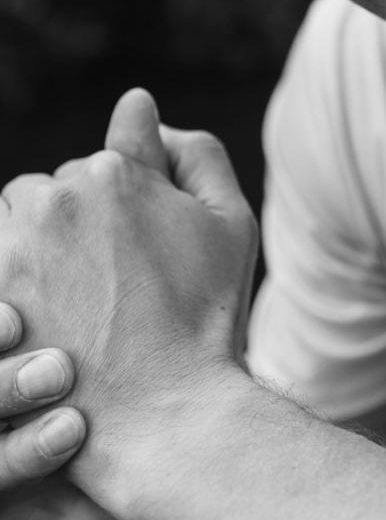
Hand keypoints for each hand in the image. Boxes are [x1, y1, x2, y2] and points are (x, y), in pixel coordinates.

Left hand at [0, 91, 257, 493]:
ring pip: (11, 222)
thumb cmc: (205, 316)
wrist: (163, 414)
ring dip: (33, 246)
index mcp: (115, 171)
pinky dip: (14, 289)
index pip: (105, 158)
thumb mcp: (230, 220)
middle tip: (111, 282)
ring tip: (73, 303)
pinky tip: (45, 322)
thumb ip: (190, 152)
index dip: (125, 199)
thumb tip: (136, 106)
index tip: (132, 247)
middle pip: (50, 189)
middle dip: (74, 220)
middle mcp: (56, 197)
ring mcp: (12, 249)